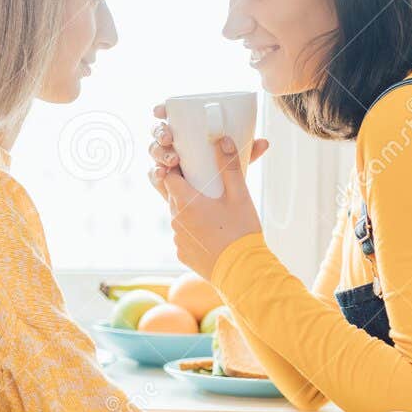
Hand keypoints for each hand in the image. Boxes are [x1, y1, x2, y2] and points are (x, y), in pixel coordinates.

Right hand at [146, 104, 271, 172]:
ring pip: (155, 153)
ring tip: (172, 160)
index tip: (160, 110)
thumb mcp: (237, 165)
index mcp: (187, 135)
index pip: (170, 118)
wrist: (222, 209)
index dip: (162, 111)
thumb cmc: (226, 179)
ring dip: (160, 153)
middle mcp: (174, 147)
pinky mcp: (165, 183)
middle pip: (159, 134)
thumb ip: (247, 154)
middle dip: (160, 133)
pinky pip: (154, 177)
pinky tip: (161, 174)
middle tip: (169, 139)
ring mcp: (167, 164)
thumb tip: (264, 142)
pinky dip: (155, 174)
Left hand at [147, 108, 266, 278]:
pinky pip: (184, 236)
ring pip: (179, 217)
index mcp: (185, 202)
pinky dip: (194, 232)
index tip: (188, 166)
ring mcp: (177, 239)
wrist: (242, 272)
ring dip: (190, 211)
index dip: (176, 169)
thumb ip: (229, 165)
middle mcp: (176, 220)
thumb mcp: (239, 195)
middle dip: (186, 189)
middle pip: (173, 196)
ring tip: (212, 211)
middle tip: (205, 186)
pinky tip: (212, 233)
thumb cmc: (241, 231)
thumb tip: (222, 139)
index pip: (168, 177)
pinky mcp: (182, 254)